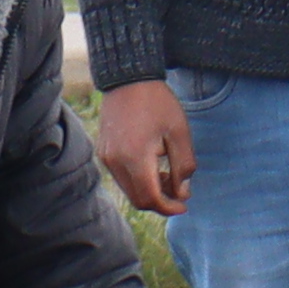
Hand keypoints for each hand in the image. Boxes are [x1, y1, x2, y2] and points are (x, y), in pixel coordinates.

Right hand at [93, 78, 195, 215]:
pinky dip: (138, 181)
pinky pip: (122, 177)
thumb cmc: (158, 104)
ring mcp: (106, 158)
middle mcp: (115, 161)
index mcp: (135, 157)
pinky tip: (153, 166)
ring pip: (129, 190)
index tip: (184, 206)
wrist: (129, 79)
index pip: (150, 198)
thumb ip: (183, 167)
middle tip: (180, 192)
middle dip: (160, 202)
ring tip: (168, 175)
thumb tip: (182, 193)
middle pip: (138, 199)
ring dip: (150, 191)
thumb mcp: (179, 134)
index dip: (169, 207)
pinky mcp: (103, 152)